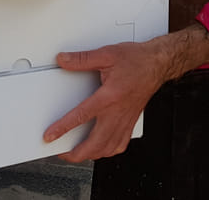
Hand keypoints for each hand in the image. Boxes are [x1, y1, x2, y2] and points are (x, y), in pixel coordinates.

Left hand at [44, 40, 173, 161]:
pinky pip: (120, 144)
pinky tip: (102, 148)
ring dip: (91, 155)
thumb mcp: (108, 54)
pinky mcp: (131, 121)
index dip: (63, 128)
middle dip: (76, 154)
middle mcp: (117, 112)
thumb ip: (83, 59)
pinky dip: (108, 150)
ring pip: (108, 148)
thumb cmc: (137, 60)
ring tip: (79, 154)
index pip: (82, 116)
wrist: (158, 63)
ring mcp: (125, 119)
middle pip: (95, 143)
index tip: (50, 136)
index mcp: (110, 96)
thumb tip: (64, 60)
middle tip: (63, 153)